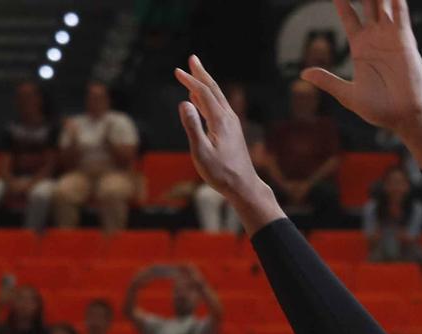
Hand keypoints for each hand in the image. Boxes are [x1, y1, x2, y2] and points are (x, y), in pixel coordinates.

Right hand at [176, 57, 276, 213]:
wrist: (244, 187)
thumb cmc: (221, 174)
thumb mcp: (202, 153)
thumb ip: (192, 127)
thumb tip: (184, 102)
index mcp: (220, 120)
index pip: (203, 93)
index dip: (190, 80)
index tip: (177, 71)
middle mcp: (228, 118)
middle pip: (213, 89)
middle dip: (201, 73)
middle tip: (192, 58)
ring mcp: (232, 124)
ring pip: (217, 98)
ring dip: (205, 84)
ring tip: (195, 74)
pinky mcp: (232, 131)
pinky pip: (218, 108)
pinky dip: (208, 99)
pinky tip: (201, 100)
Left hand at [303, 0, 421, 136]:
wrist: (404, 117)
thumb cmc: (380, 110)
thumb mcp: (348, 95)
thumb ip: (328, 81)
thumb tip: (304, 75)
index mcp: (360, 47)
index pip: (348, 15)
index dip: (341, 0)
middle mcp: (375, 38)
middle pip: (366, 4)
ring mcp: (390, 37)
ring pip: (383, 5)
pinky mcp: (404, 41)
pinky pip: (400, 15)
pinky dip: (397, 1)